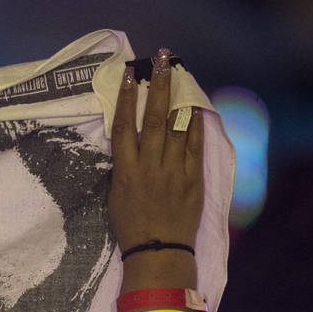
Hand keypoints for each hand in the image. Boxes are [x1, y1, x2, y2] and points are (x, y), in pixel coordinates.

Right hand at [107, 49, 203, 254]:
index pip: (123, 127)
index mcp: (126, 171)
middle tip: (161, 59)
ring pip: (175, 126)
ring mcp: (173, 171)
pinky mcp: (192, 178)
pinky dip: (195, 124)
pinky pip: (194, 145)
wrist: (158, 252)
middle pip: (152, 118)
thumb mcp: (116, 196)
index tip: (130, 76)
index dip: (126, 99)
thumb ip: (125, 168)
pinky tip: (196, 107)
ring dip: (176, 97)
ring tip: (178, 73)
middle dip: (157, 86)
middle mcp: (149, 166)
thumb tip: (130, 145)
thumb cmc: (131, 228)